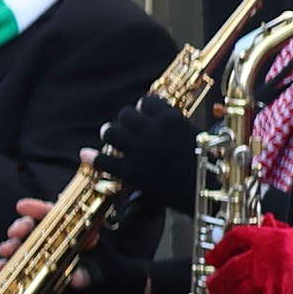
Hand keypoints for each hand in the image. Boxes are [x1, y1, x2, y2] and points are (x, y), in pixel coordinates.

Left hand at [95, 92, 198, 209]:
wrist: (206, 192)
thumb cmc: (205, 165)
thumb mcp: (193, 135)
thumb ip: (172, 124)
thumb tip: (150, 115)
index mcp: (171, 119)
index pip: (146, 101)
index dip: (142, 109)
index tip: (143, 116)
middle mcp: (153, 130)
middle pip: (125, 114)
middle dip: (124, 122)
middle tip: (125, 131)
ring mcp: (140, 151)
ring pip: (111, 132)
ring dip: (110, 135)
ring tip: (111, 141)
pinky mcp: (131, 172)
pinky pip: (103, 161)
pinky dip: (93, 158)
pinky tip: (86, 156)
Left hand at [208, 220, 292, 293]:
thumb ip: (275, 229)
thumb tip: (265, 222)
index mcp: (267, 238)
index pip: (234, 239)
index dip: (219, 250)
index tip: (212, 258)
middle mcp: (263, 258)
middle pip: (229, 268)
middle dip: (217, 280)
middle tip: (213, 285)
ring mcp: (267, 279)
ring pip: (236, 290)